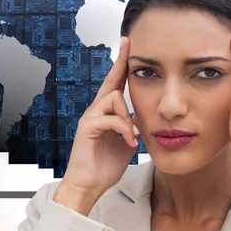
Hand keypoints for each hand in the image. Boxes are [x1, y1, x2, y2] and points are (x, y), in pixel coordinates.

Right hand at [59, 36, 139, 202]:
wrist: (88, 186)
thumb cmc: (105, 166)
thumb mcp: (126, 143)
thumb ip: (133, 128)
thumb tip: (144, 120)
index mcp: (106, 113)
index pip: (116, 84)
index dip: (123, 66)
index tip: (129, 46)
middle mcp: (96, 111)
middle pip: (111, 82)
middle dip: (121, 63)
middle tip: (129, 44)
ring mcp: (90, 118)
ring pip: (113, 99)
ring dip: (128, 117)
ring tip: (132, 138)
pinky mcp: (87, 128)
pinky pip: (110, 119)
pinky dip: (123, 130)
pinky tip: (129, 144)